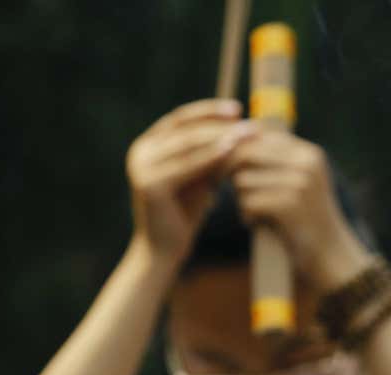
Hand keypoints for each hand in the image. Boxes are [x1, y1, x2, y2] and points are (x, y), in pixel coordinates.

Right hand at [126, 99, 252, 263]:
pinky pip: (185, 166)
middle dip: (219, 124)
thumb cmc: (186, 212)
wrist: (164, 250)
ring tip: (247, 135)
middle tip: (249, 123)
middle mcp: (141, 151)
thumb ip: (212, 153)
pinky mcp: (149, 184)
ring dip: (219, 137)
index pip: (181, 119)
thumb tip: (242, 128)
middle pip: (185, 128)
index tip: (238, 108)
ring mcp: (141, 166)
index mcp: (149, 145)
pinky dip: (209, 157)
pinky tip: (230, 152)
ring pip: (186, 145)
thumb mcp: (201, 176)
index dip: (209, 111)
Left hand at [228, 131, 371, 292]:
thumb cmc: (306, 219)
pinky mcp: (289, 206)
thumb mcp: (298, 181)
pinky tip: (256, 223)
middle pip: (245, 154)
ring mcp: (300, 184)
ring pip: (243, 180)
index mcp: (309, 153)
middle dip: (229, 171)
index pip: (257, 136)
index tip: (225, 169)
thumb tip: (232, 136)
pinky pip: (247, 202)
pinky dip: (247, 216)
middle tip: (223, 187)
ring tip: (254, 213)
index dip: (234, 151)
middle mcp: (306, 163)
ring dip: (241, 199)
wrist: (332, 256)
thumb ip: (274, 159)